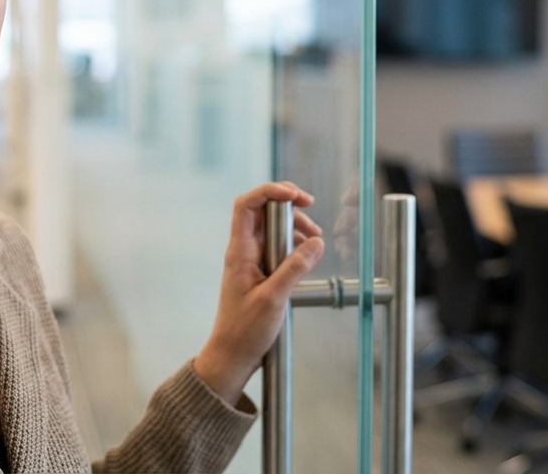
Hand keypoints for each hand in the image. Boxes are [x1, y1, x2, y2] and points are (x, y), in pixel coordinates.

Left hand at [192, 181, 323, 405]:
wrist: (232, 355)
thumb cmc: (245, 331)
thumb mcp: (274, 298)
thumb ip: (294, 268)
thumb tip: (315, 242)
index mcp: (238, 251)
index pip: (246, 204)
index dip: (270, 192)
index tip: (296, 197)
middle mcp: (242, 251)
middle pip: (262, 212)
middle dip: (289, 208)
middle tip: (312, 217)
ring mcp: (250, 261)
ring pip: (272, 230)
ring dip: (294, 228)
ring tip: (315, 241)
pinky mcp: (259, 272)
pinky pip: (276, 248)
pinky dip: (293, 246)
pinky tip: (307, 257)